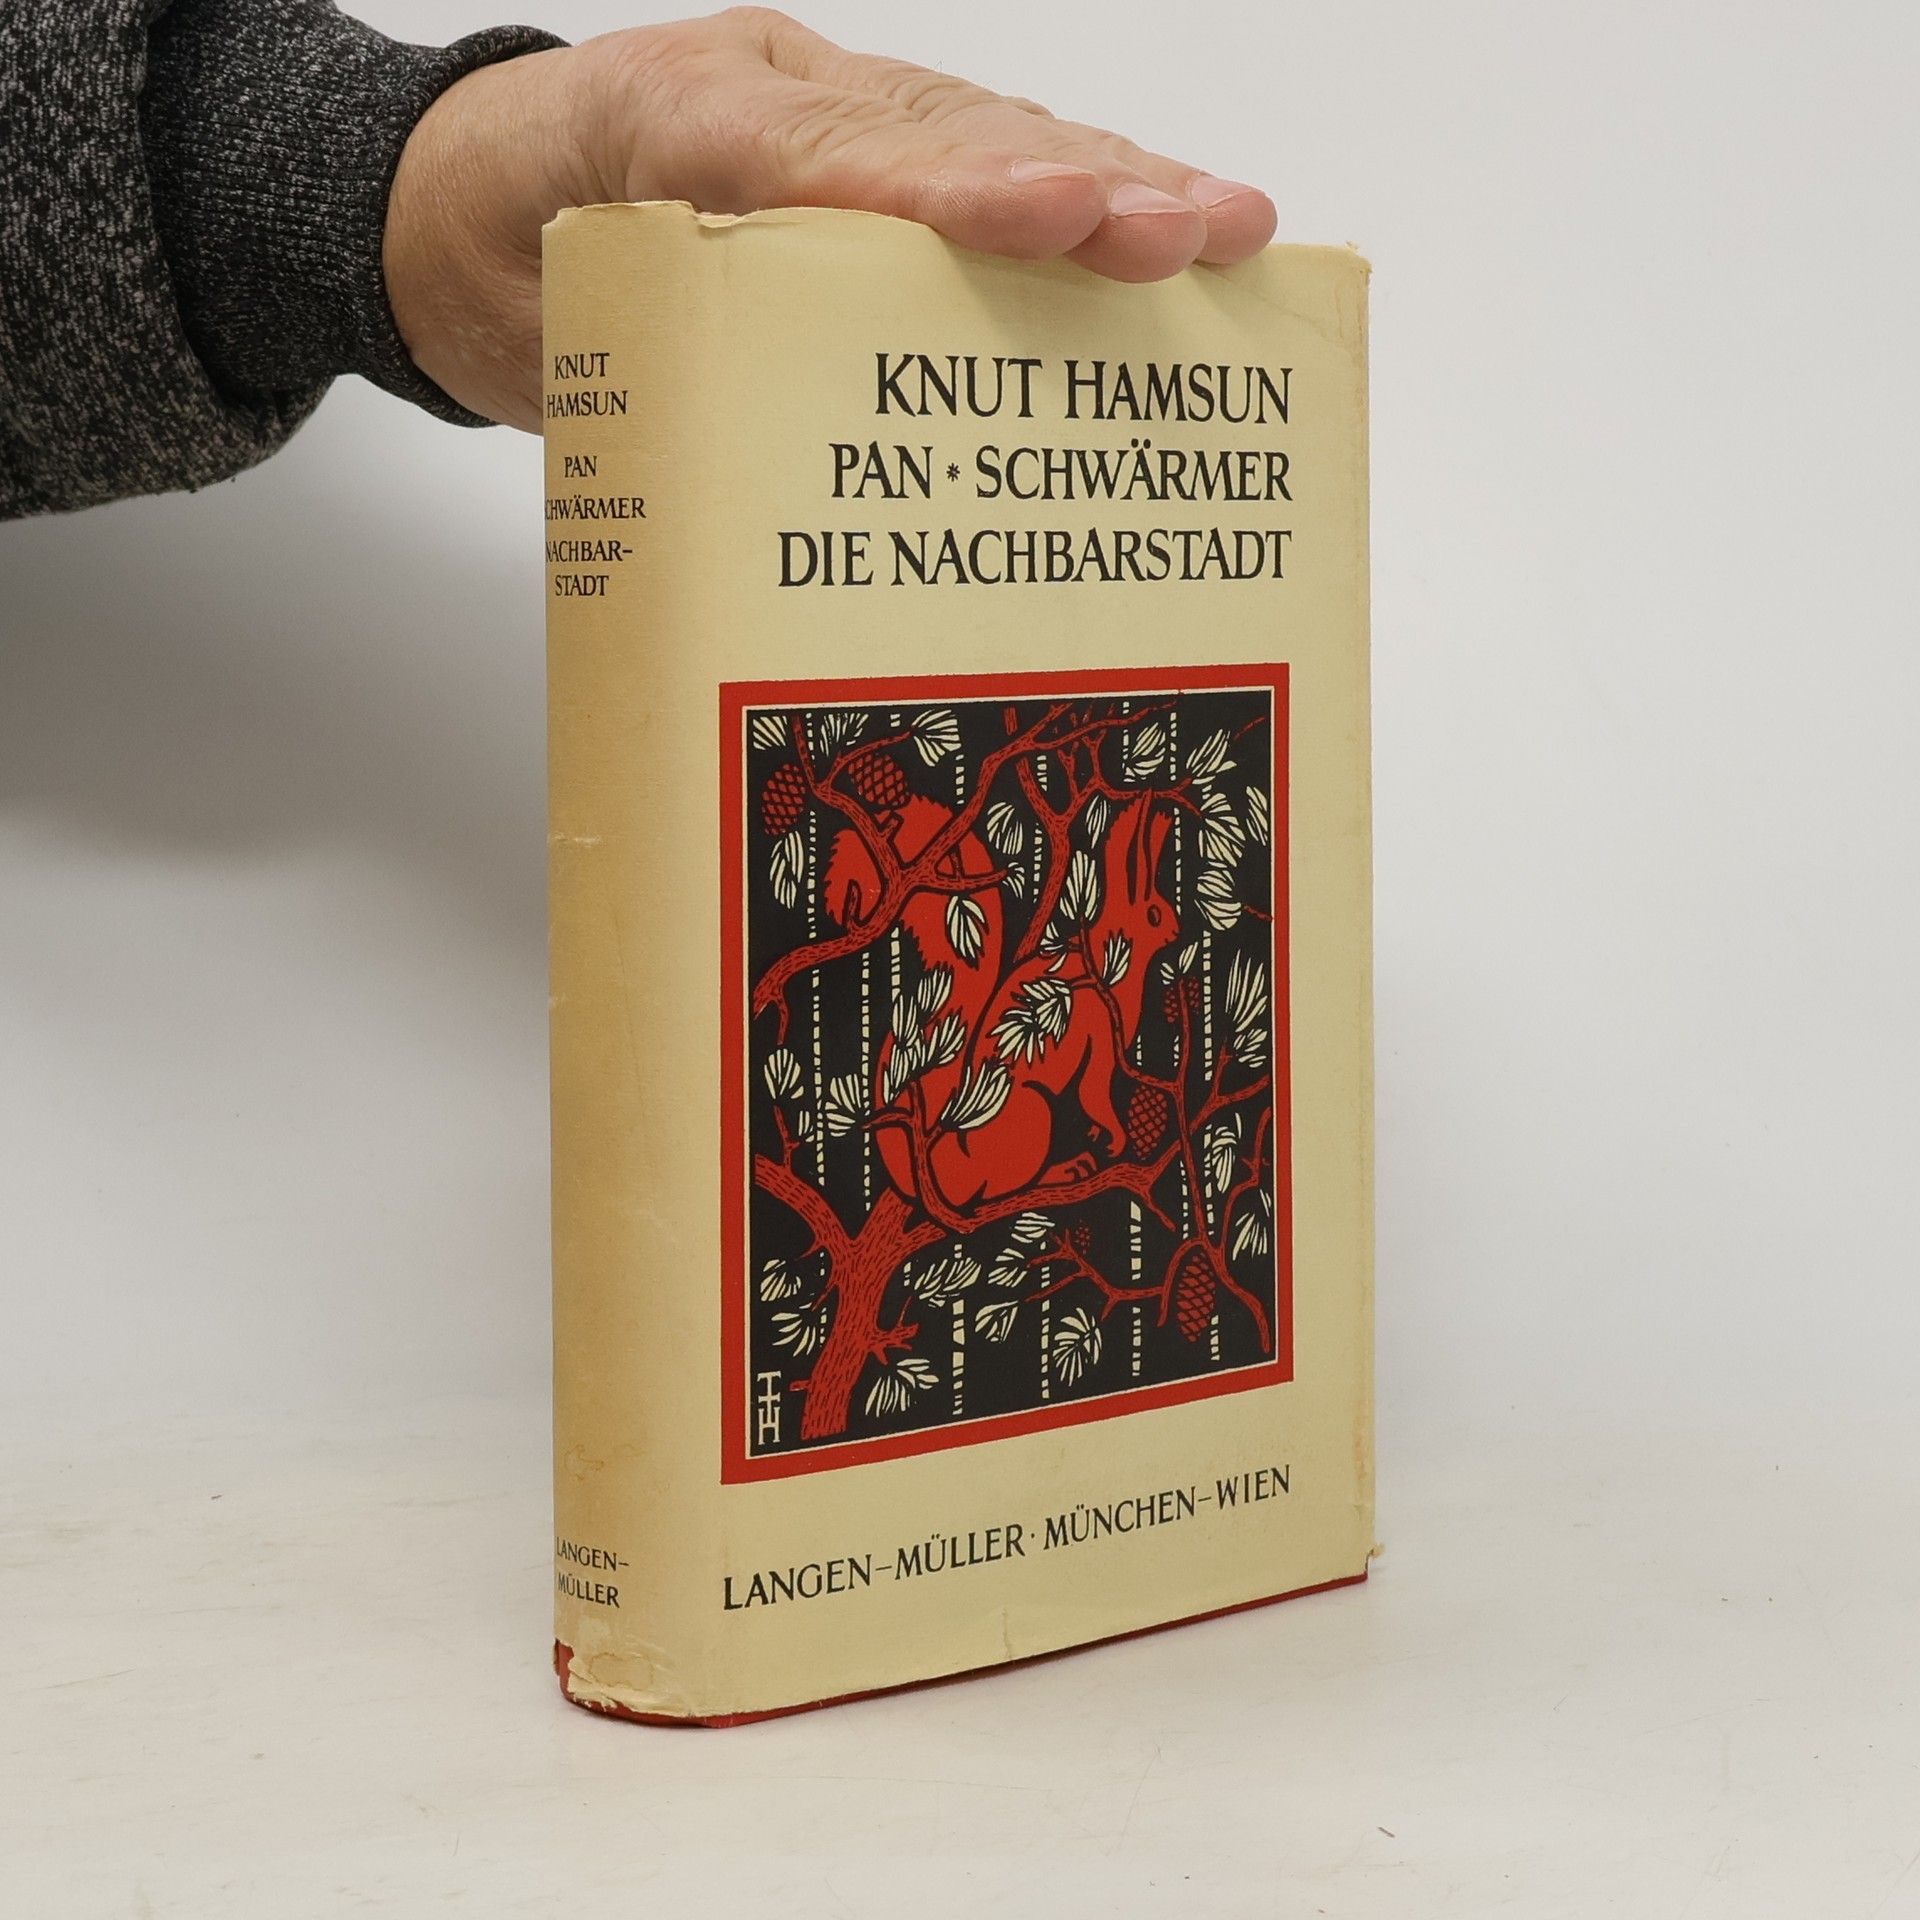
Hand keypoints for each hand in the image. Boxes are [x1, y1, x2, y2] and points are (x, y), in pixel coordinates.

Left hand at [384, 7, 1276, 430]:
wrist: (456, 205)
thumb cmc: (508, 246)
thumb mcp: (555, 320)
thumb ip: (654, 363)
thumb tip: (785, 464)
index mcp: (684, 122)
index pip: (832, 154)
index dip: (950, 188)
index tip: (1054, 216)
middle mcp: (776, 106)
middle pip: (945, 133)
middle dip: (1078, 182)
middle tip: (1190, 231)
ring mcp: (826, 123)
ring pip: (982, 136)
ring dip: (1110, 184)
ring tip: (1224, 227)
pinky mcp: (856, 170)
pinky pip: (970, 169)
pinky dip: (1070, 196)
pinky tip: (1156, 231)